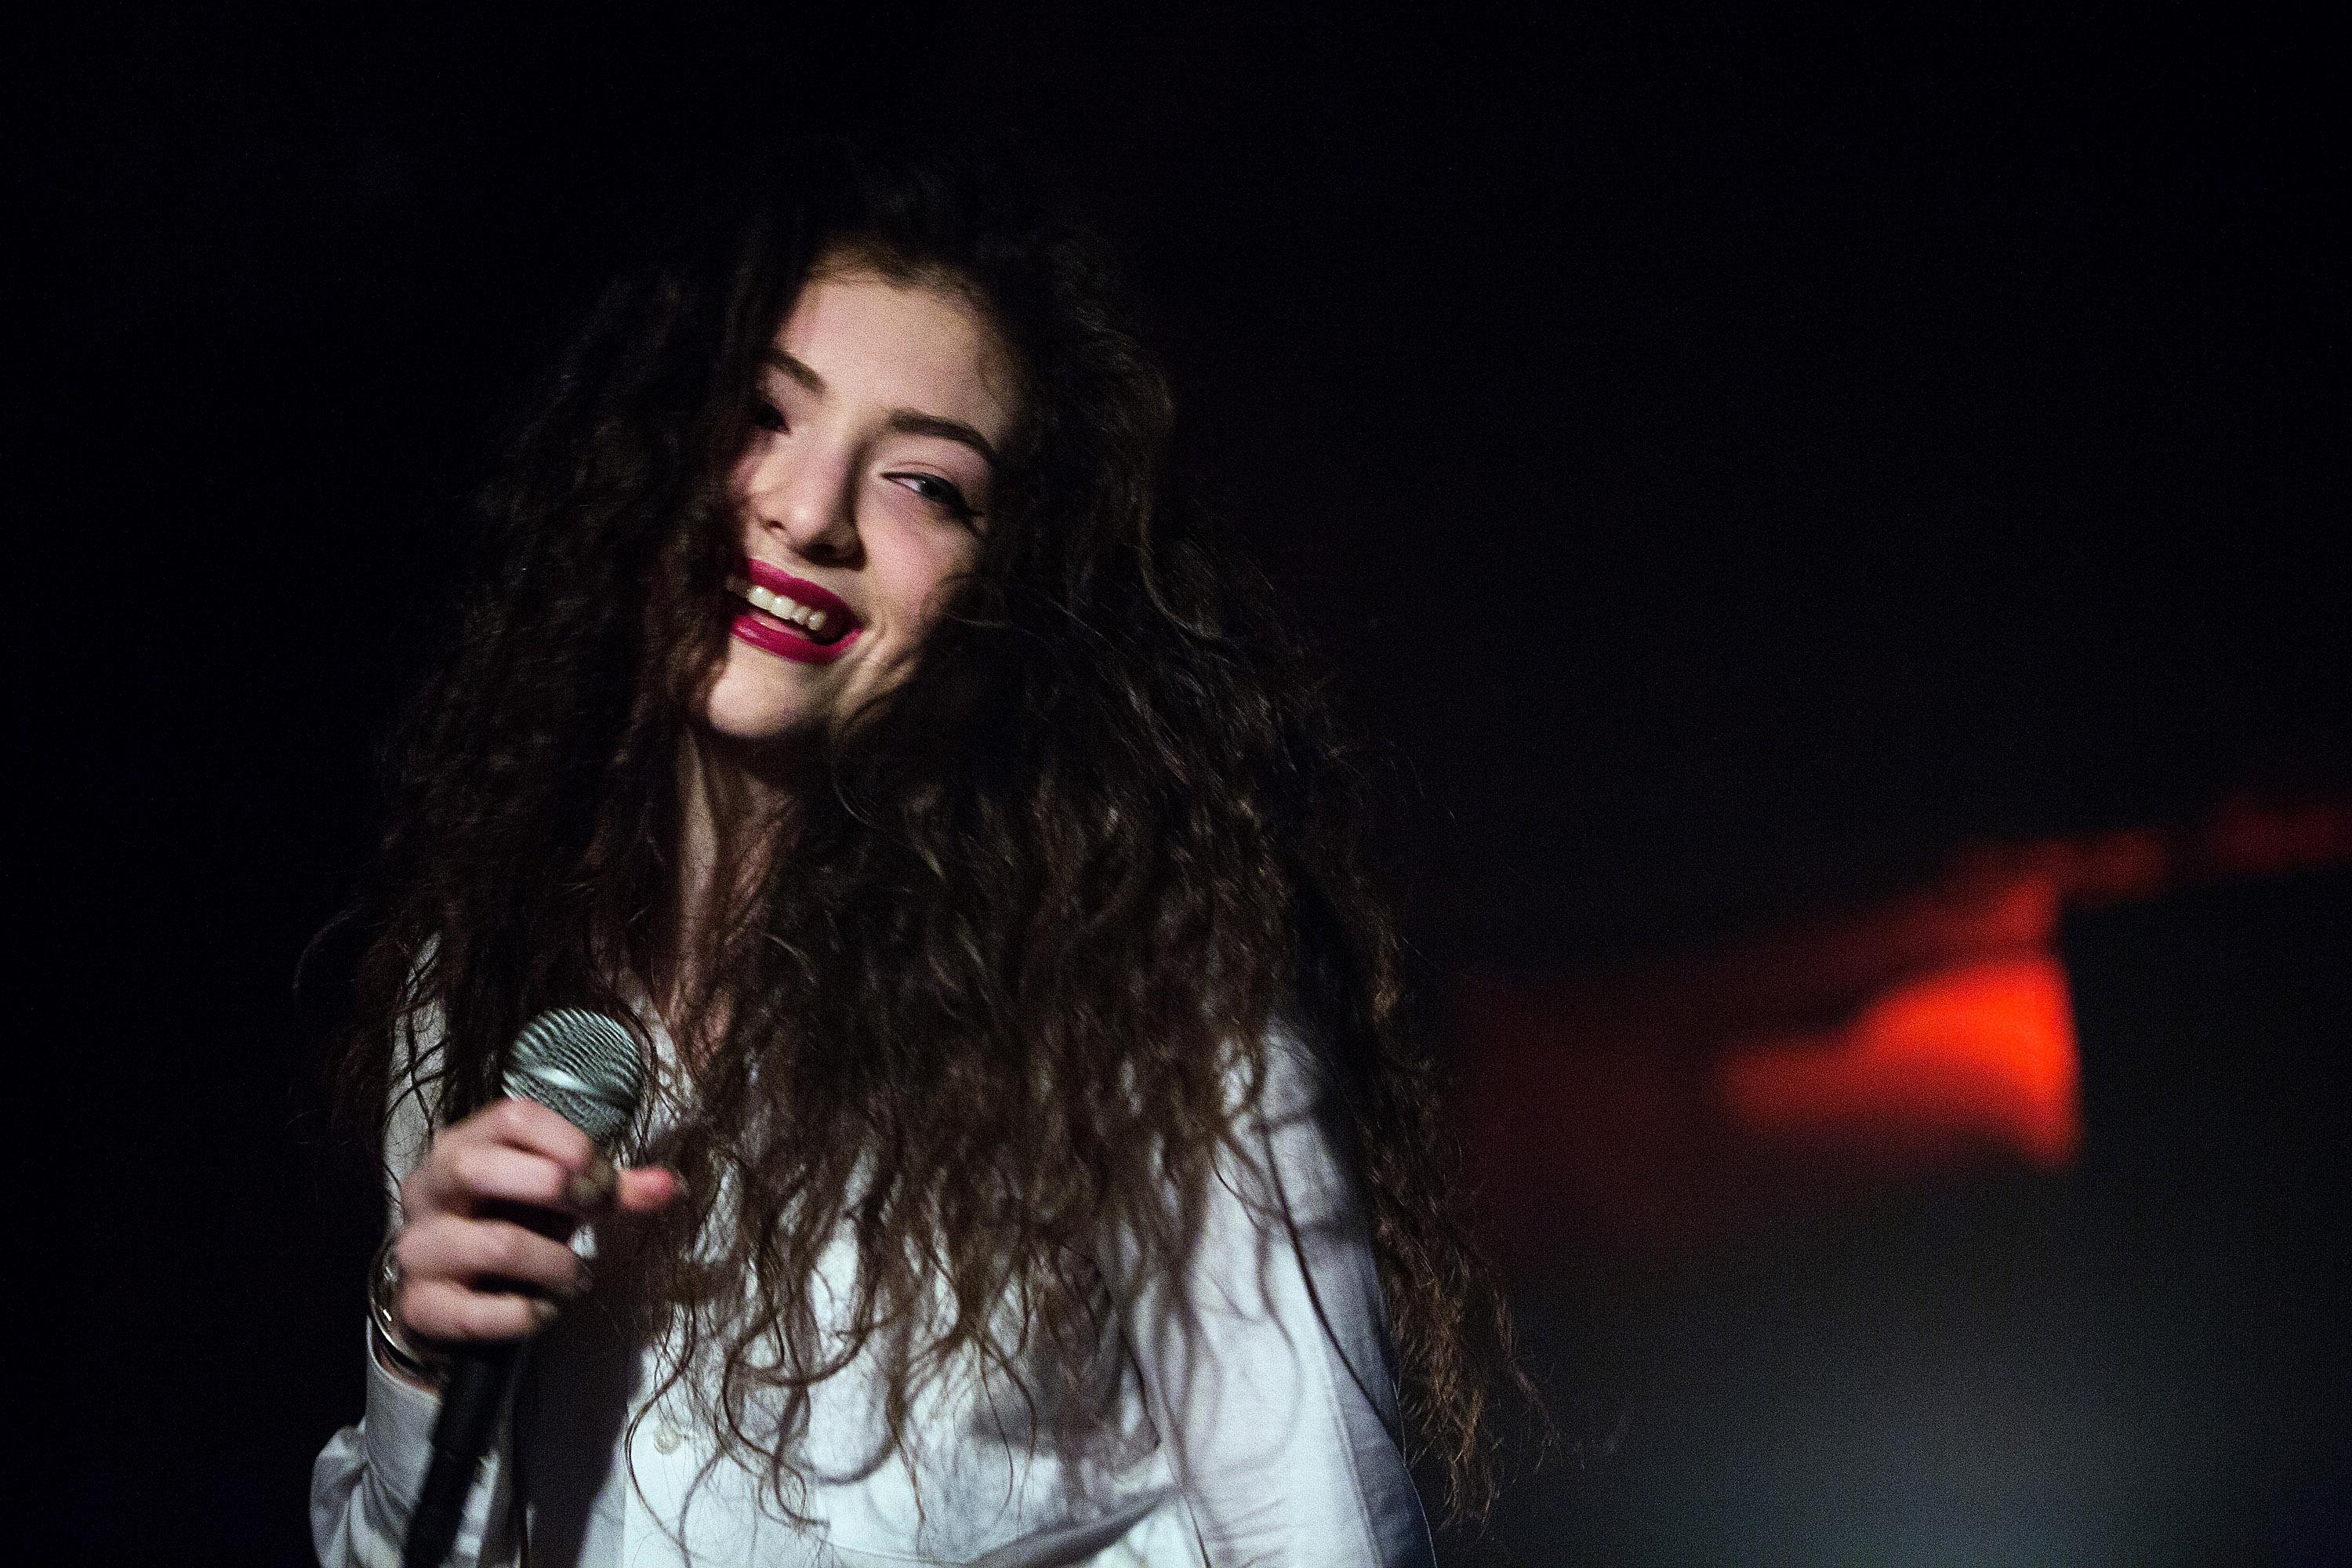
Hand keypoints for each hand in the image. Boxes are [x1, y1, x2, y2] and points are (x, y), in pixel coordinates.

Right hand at [389, 1097, 682, 1345]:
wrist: (451, 1296)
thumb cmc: (512, 1225)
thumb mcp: (557, 1198)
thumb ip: (611, 1189)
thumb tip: (672, 1184)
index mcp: (463, 1145)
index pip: (512, 1117)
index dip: (569, 1144)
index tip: (601, 1178)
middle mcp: (428, 1189)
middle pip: (479, 1167)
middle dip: (554, 1187)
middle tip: (593, 1211)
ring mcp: (417, 1248)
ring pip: (493, 1244)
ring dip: (554, 1263)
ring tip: (576, 1276)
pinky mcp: (420, 1306)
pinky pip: (476, 1312)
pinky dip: (526, 1314)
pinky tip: (544, 1310)